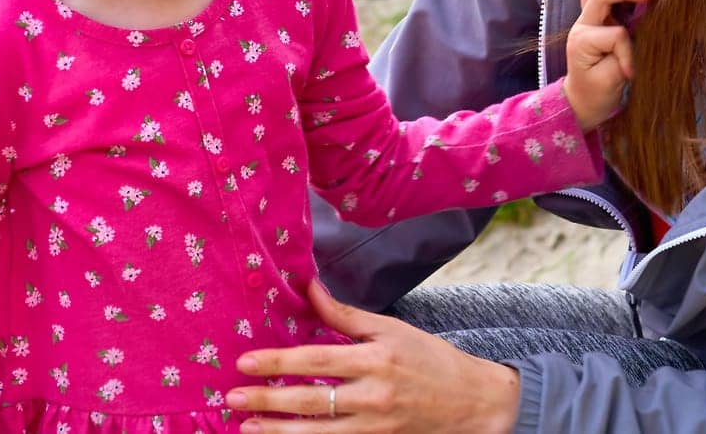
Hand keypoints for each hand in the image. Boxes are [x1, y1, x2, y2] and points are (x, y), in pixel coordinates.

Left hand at [226, 279, 520, 433]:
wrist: (473, 401)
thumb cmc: (430, 358)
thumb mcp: (390, 328)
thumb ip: (345, 314)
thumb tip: (309, 287)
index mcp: (376, 358)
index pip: (316, 360)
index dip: (278, 361)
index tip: (246, 362)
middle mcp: (374, 395)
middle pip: (311, 401)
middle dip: (268, 401)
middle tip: (232, 397)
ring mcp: (376, 426)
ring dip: (279, 432)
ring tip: (247, 428)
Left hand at [564, 0, 648, 129]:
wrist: (581, 102)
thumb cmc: (595, 94)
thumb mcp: (612, 81)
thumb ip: (624, 57)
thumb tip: (638, 38)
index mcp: (583, 42)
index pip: (615, 34)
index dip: (627, 51)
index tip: (630, 73)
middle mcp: (581, 27)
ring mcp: (586, 23)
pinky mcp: (595, 23)